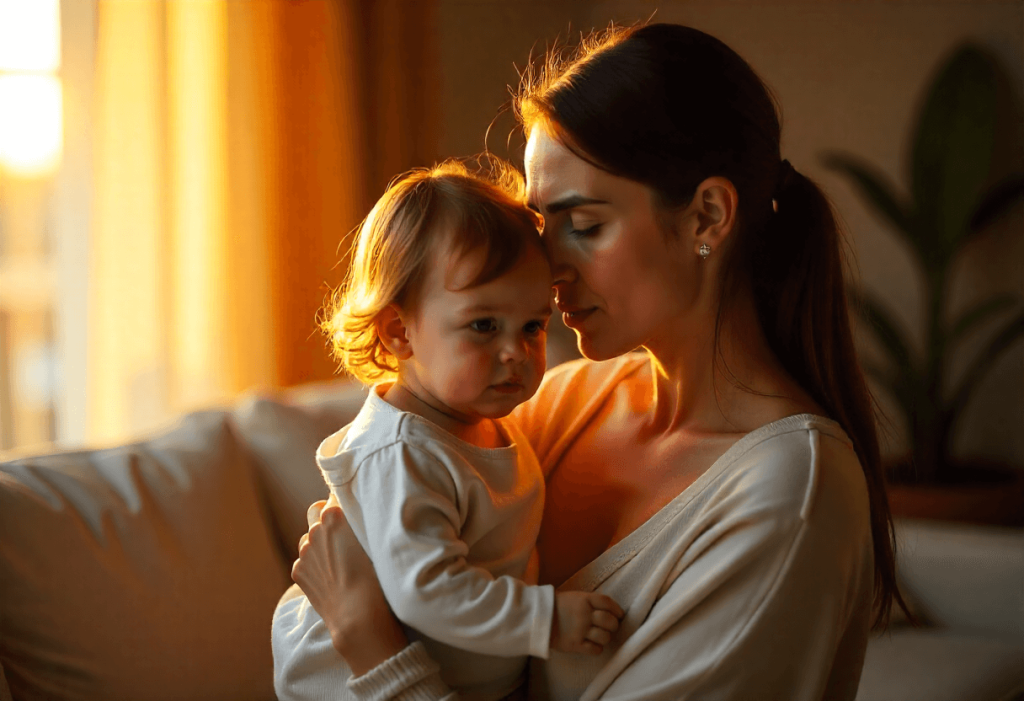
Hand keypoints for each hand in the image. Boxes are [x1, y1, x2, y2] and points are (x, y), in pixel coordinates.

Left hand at [292, 494, 407, 675]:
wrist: (358, 618)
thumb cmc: (377, 578)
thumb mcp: (376, 540)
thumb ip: (363, 520)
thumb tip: (362, 510)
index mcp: (335, 515)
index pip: (337, 493)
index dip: (347, 499)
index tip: (355, 507)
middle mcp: (315, 529)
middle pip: (318, 509)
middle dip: (329, 516)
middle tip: (346, 532)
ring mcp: (303, 551)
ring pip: (309, 535)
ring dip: (320, 540)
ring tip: (339, 557)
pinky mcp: (298, 571)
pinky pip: (305, 559)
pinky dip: (315, 563)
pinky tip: (331, 575)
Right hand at [550, 591, 624, 654]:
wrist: (536, 618)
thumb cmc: (556, 607)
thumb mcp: (574, 598)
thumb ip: (590, 602)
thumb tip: (609, 611)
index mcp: (584, 600)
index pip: (608, 602)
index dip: (617, 609)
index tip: (620, 615)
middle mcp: (584, 614)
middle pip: (610, 621)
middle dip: (614, 625)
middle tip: (610, 627)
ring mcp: (580, 630)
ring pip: (605, 637)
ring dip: (605, 637)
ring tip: (600, 636)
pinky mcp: (575, 645)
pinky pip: (596, 650)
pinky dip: (597, 648)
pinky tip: (593, 645)